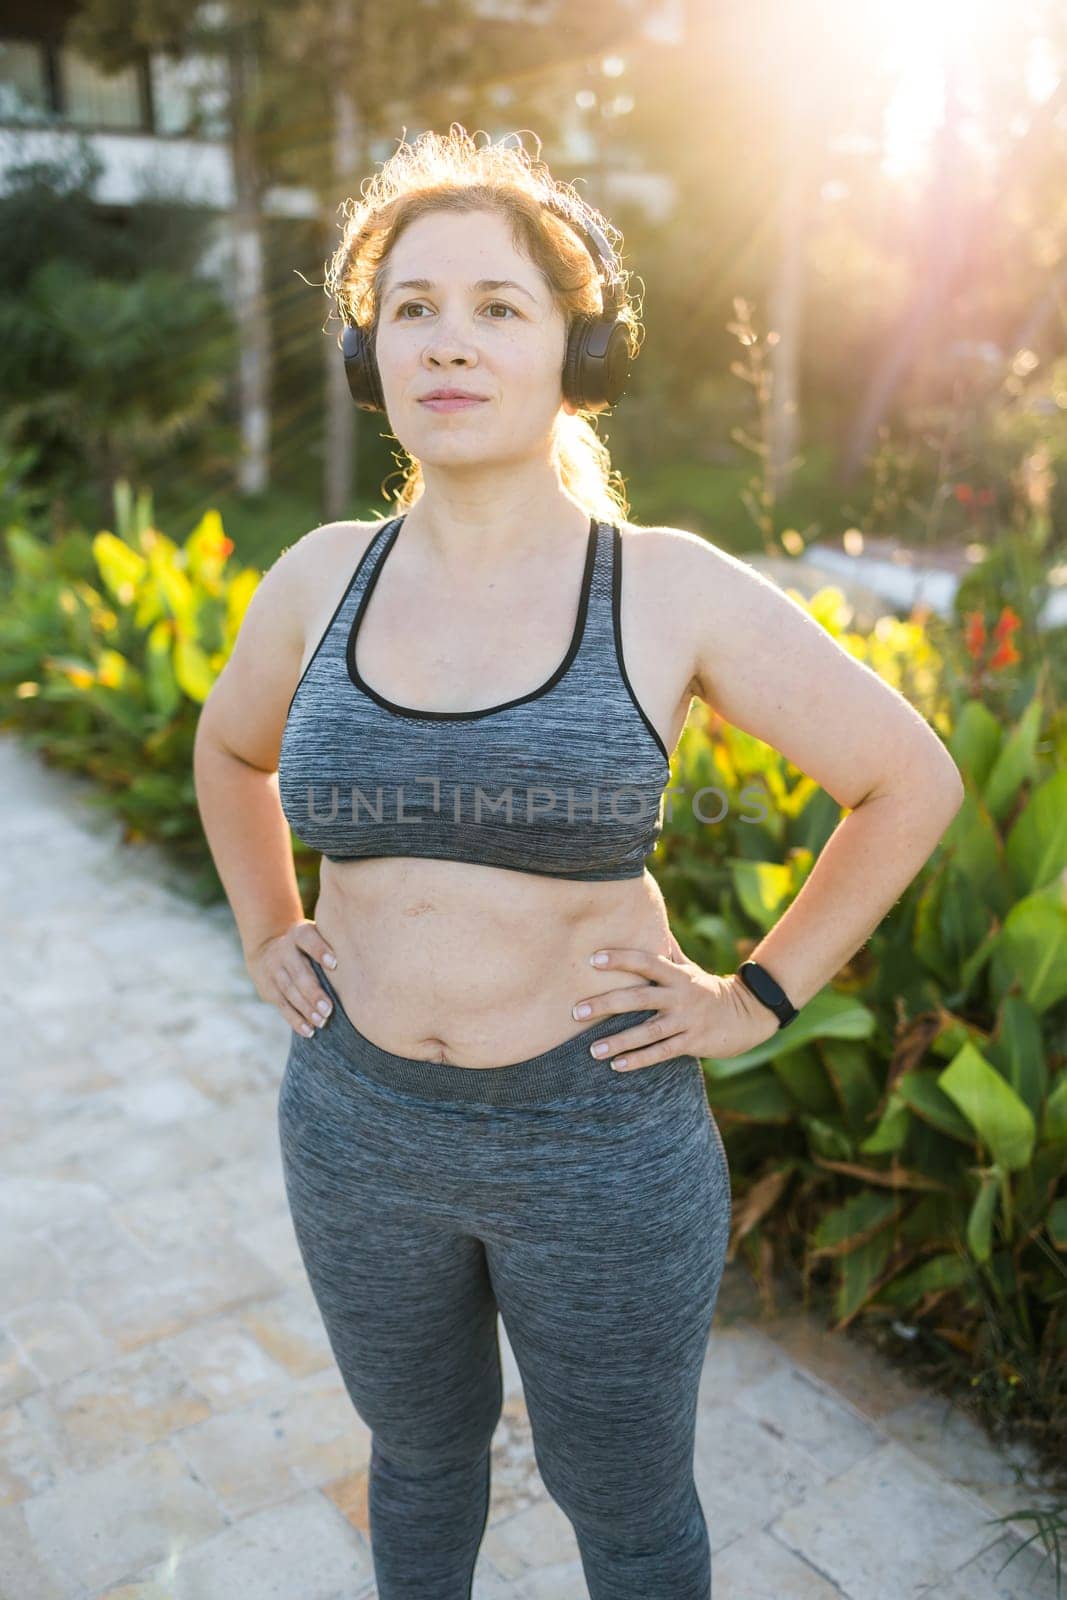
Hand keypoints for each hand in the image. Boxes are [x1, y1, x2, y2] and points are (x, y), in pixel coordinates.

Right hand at [245, 919, 339, 1038]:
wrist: (268, 950)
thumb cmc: (311, 946)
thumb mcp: (318, 936)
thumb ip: (336, 943)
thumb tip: (369, 961)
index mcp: (299, 934)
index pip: (307, 938)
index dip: (319, 950)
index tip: (335, 964)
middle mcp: (284, 950)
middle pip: (298, 972)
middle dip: (313, 992)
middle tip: (329, 1009)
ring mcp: (273, 969)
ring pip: (289, 991)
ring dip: (305, 1009)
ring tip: (322, 1021)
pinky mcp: (268, 988)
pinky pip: (281, 1006)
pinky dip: (295, 1020)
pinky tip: (309, 1030)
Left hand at [573, 934, 781, 1070]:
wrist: (747, 1014)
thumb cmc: (707, 989)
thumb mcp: (690, 968)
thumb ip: (668, 951)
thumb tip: (649, 920)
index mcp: (677, 974)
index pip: (645, 962)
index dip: (620, 959)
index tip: (592, 959)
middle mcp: (680, 995)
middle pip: (639, 998)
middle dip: (606, 1004)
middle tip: (576, 1012)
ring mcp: (686, 1020)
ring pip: (648, 1031)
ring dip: (618, 1041)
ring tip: (592, 1050)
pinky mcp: (693, 1042)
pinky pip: (662, 1052)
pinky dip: (639, 1059)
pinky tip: (617, 1065)